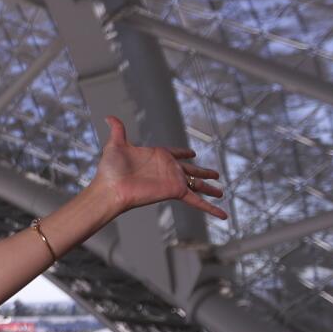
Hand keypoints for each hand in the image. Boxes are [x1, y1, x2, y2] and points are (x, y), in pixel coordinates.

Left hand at [92, 115, 226, 220]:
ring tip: (221, 191)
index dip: (183, 152)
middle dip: (204, 172)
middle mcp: (168, 169)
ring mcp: (173, 181)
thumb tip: (109, 117)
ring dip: (210, 188)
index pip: (175, 153)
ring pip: (197, 185)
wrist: (111, 188)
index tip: (192, 153)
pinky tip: (222, 214)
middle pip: (192, 170)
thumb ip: (118, 130)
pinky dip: (210, 208)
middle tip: (216, 174)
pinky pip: (197, 201)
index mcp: (157, 156)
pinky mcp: (175, 192)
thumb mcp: (116, 145)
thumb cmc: (110, 169)